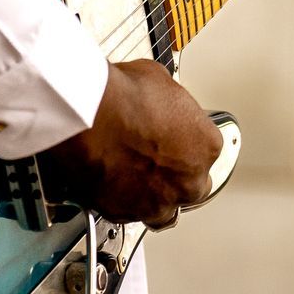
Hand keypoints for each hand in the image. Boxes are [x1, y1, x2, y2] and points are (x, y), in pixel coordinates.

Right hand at [39, 61, 223, 225]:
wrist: (88, 116)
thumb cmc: (122, 96)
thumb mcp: (157, 80)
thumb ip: (165, 102)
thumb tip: (155, 96)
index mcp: (206, 147)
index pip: (204, 149)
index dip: (182, 140)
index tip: (166, 135)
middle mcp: (187, 181)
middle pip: (189, 186)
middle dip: (173, 175)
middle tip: (152, 158)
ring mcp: (156, 201)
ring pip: (161, 210)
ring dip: (151, 196)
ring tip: (132, 178)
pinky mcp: (122, 213)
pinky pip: (125, 213)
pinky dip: (118, 201)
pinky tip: (108, 183)